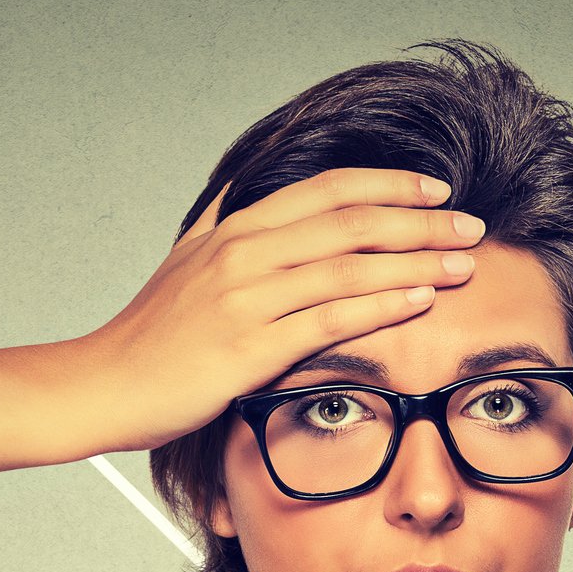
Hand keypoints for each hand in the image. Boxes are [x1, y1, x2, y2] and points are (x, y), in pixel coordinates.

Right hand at [72, 167, 484, 452]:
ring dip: (414, 261)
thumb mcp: (181, 261)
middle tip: (471, 227)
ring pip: (347, 265)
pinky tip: (417, 303)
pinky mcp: (248, 348)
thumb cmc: (146, 334)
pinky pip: (328, 320)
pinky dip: (379, 306)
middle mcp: (243, 253)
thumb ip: (217, 224)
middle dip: (420, 221)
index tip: (436, 192)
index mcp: (235, 229)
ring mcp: (246, 298)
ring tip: (463, 265)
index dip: (388, 186)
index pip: (327, 190)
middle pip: (350, 220)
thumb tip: (238, 190)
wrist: (101, 385)